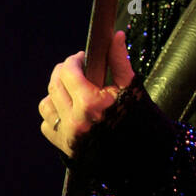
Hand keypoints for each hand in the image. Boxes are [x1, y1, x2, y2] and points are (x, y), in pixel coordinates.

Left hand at [38, 31, 134, 157]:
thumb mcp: (133, 89)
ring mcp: (69, 137)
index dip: (74, 60)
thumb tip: (115, 36)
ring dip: (56, 93)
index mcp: (91, 104)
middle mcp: (76, 121)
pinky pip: (47, 125)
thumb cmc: (142, 122)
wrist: (148, 159)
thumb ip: (119, 61)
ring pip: (46, 104)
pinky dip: (55, 115)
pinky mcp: (66, 149)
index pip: (68, 71)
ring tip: (73, 91)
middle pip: (54, 85)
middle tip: (78, 70)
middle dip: (64, 72)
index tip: (83, 58)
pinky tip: (70, 112)